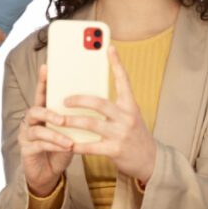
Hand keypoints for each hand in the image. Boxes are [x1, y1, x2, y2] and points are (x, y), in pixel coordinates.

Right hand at [19, 64, 74, 195]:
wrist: (50, 173)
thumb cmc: (62, 148)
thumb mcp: (70, 130)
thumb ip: (75, 117)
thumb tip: (95, 100)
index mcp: (42, 112)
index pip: (41, 94)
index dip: (42, 81)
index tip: (46, 67)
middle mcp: (31, 122)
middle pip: (34, 111)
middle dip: (49, 113)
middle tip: (63, 119)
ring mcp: (26, 136)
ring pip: (37, 130)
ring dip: (55, 135)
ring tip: (69, 141)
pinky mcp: (27, 150)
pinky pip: (39, 146)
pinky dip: (54, 146)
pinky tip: (66, 149)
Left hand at [62, 46, 156, 182]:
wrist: (149, 160)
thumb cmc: (133, 134)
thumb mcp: (129, 116)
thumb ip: (114, 106)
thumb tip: (90, 95)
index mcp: (130, 105)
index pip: (124, 80)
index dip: (117, 63)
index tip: (109, 48)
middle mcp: (126, 117)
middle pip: (99, 103)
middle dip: (79, 100)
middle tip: (64, 100)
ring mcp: (121, 133)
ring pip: (90, 123)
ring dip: (71, 121)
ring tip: (58, 120)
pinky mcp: (115, 150)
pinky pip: (90, 146)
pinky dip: (76, 145)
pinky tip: (67, 143)